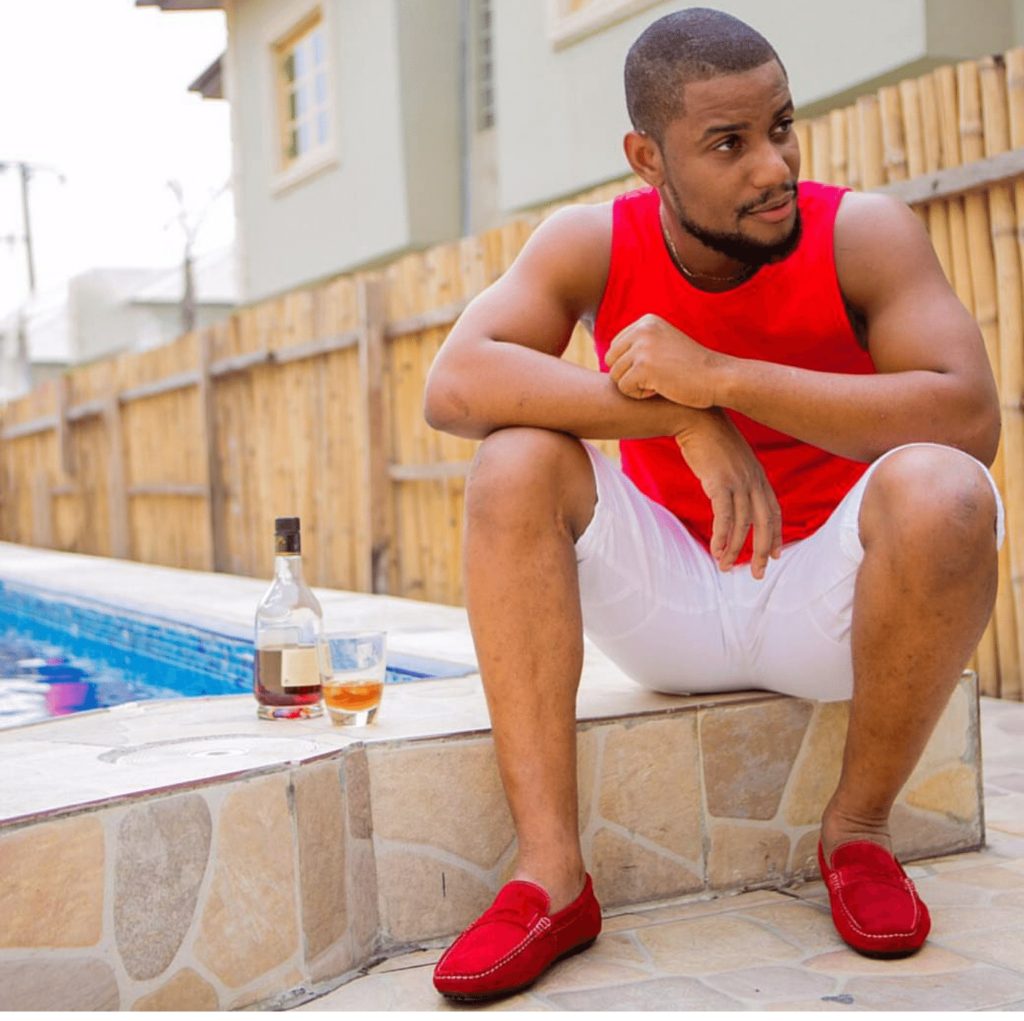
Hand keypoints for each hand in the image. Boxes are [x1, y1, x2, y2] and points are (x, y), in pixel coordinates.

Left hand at [606, 314, 724, 407]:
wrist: (718, 377)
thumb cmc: (692, 368)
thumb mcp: (665, 344)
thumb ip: (640, 344)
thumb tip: (605, 357)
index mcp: (646, 321)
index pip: (616, 347)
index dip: (630, 365)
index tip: (654, 370)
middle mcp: (642, 329)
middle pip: (611, 360)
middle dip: (627, 375)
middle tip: (653, 380)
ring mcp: (642, 347)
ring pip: (615, 375)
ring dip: (634, 386)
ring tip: (658, 384)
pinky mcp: (643, 367)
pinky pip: (624, 388)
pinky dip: (639, 395)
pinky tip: (659, 391)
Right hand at [676, 410, 781, 578]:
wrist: (692, 415)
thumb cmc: (705, 435)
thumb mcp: (728, 456)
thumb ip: (734, 473)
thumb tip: (730, 488)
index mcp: (757, 474)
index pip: (773, 509)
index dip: (775, 534)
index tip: (775, 554)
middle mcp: (753, 479)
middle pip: (764, 521)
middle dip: (763, 550)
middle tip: (759, 573)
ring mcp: (738, 481)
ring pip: (743, 524)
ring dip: (735, 549)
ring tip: (725, 568)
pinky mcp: (719, 482)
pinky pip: (724, 517)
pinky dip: (722, 537)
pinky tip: (716, 551)